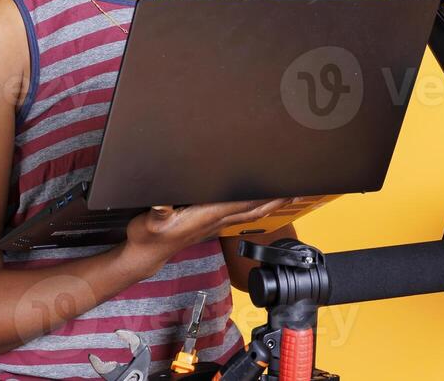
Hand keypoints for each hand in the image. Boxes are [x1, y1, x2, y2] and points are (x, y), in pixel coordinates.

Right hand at [124, 198, 293, 253]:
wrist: (146, 255)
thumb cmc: (149, 237)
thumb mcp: (149, 223)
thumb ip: (158, 213)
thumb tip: (163, 204)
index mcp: (209, 216)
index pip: (244, 205)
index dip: (264, 198)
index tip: (282, 189)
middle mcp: (217, 221)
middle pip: (255, 210)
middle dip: (276, 200)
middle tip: (297, 189)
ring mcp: (215, 224)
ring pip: (250, 212)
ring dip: (269, 203)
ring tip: (286, 192)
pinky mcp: (211, 224)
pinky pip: (240, 213)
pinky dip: (255, 205)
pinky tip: (259, 200)